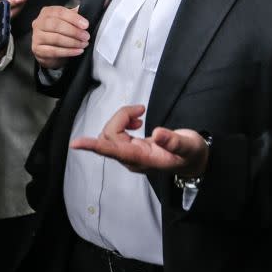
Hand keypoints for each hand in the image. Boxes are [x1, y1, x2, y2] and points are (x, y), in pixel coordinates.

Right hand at [31, 5, 89, 69]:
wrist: (48, 50)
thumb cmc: (59, 32)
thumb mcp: (66, 21)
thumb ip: (74, 15)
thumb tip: (85, 9)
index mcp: (47, 12)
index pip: (60, 12)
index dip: (74, 18)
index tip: (86, 25)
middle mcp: (39, 22)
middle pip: (57, 25)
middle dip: (74, 31)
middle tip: (86, 36)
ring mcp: (36, 36)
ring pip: (56, 39)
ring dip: (73, 42)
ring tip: (83, 44)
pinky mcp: (37, 49)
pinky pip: (54, 51)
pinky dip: (68, 52)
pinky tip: (77, 51)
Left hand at [70, 104, 209, 176]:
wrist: (194, 162)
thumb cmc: (191, 154)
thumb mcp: (188, 146)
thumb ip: (174, 141)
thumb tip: (157, 133)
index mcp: (143, 159)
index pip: (113, 152)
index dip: (94, 146)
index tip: (76, 143)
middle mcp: (132, 159)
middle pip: (109, 136)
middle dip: (120, 118)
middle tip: (140, 109)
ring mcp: (129, 155)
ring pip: (110, 133)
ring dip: (121, 119)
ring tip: (140, 114)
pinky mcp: (130, 149)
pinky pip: (115, 134)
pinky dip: (123, 122)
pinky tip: (137, 121)